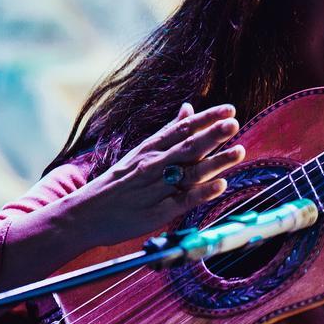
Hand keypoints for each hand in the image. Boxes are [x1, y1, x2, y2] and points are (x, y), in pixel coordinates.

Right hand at [65, 103, 245, 246]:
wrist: (84, 215)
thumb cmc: (118, 182)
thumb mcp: (140, 151)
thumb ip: (168, 132)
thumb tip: (189, 109)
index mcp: (151, 149)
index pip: (183, 129)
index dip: (206, 119)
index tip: (229, 110)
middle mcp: (155, 165)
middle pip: (188, 148)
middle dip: (212, 135)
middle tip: (233, 123)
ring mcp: (157, 189)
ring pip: (191, 172)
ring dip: (216, 161)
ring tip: (239, 151)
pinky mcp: (158, 212)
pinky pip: (184, 201)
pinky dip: (202, 193)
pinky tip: (221, 186)